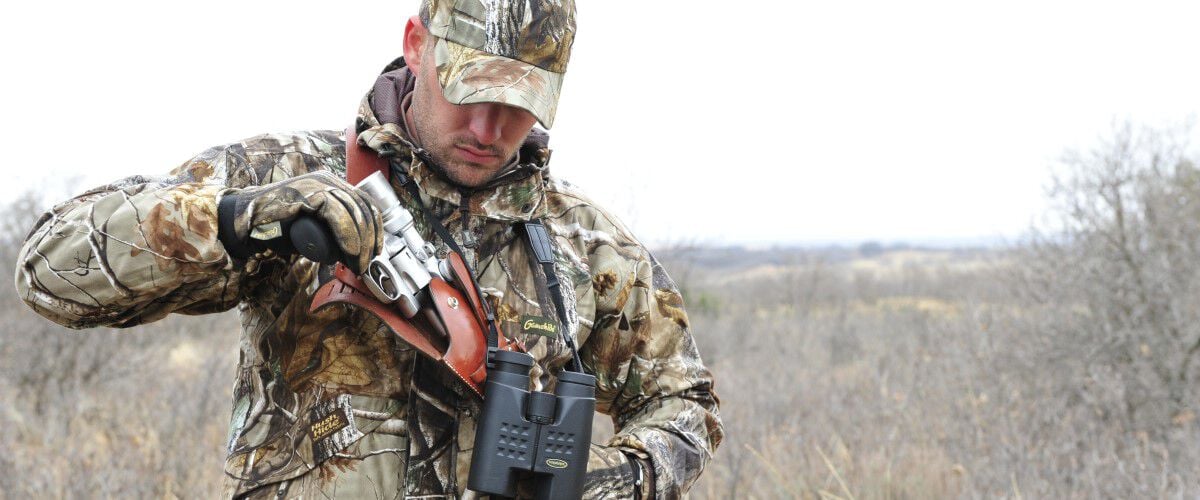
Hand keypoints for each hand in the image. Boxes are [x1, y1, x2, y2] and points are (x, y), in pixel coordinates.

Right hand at [217, 171, 382, 272]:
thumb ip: (333, 233)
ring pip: (354, 212)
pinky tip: (348, 253)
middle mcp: (328, 179)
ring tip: (357, 264)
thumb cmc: (278, 229)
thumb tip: (356, 251)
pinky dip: (347, 236)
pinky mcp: (308, 193)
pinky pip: (338, 214)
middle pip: (363, 208)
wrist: (245, 224)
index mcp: (331, 185)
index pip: (365, 203)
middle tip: (365, 264)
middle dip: (370, 239)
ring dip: (360, 243)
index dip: (376, 228)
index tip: (376, 251)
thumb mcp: (314, 228)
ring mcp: (318, 183)